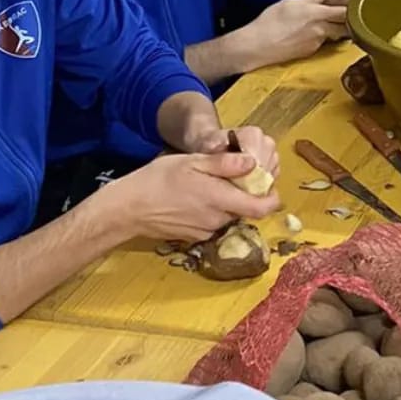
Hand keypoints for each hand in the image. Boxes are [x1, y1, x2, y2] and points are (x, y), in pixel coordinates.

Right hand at [102, 147, 282, 243]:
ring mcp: (205, 231)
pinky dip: (212, 211)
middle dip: (245, 194)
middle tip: (232, 175)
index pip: (261, 208)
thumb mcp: (192, 162)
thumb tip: (253, 163)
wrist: (128, 208)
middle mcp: (216, 220)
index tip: (270, 185)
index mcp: (219, 199)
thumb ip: (224, 164)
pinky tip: (194, 198)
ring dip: (226, 202)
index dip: (272, 198)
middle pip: (244, 209)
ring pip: (228, 215)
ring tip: (208, 184)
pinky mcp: (194, 237)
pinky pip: (213, 223)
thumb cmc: (158, 179)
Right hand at [234, 0, 349, 68]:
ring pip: (336, 34)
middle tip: (351, 13)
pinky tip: (311, 32)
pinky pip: (324, 42)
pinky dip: (322, 36)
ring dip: (337, 28)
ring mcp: (317, 42)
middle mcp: (321, 29)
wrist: (258, 46)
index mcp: (317, 13)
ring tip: (331, 21)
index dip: (354, 6)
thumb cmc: (270, 21)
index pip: (346, 10)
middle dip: (351, 19)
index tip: (356, 2)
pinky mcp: (311, 51)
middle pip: (347, 25)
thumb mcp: (290, 2)